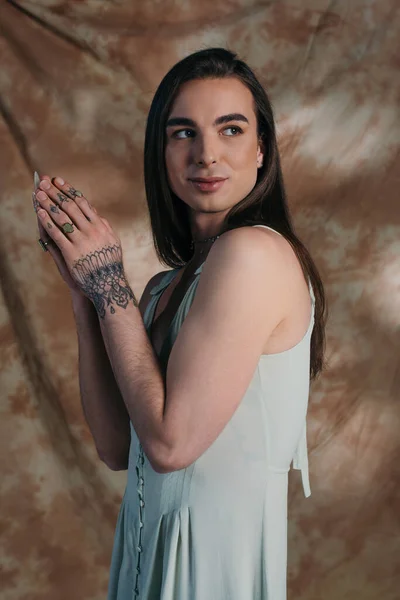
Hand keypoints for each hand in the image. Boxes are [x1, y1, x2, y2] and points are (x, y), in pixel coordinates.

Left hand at [33, 175, 135, 317]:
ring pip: (62, 218)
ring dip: (48, 204)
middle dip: (55, 193)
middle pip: (70, 207)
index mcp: (101, 226)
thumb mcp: (112, 243)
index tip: (58, 181)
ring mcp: (81, 241)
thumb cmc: (109, 264)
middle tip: (43, 183)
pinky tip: (39, 213)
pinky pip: (57, 234)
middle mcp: (92, 230)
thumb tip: (96, 214)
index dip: (68, 190)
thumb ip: (104, 227)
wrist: (107, 284)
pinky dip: (47, 222)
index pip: (82, 202)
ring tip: (38, 194)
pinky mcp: (71, 253)